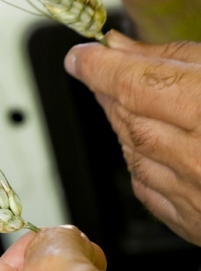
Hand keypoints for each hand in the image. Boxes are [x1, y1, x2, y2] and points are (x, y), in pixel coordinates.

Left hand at [65, 30, 200, 243]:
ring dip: (120, 121)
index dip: (99, 66)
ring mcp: (198, 197)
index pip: (134, 83)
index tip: (81, 55)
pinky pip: (148, 187)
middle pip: (128, 116)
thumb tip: (120, 46)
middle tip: (100, 69)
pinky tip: (145, 141)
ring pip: (133, 152)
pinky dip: (138, 158)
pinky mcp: (197, 224)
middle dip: (107, 88)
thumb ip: (177, 56)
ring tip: (123, 97)